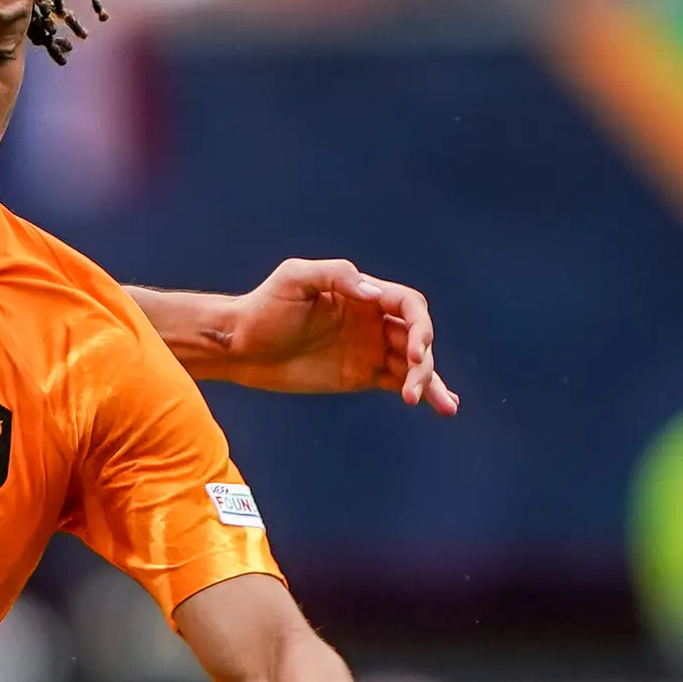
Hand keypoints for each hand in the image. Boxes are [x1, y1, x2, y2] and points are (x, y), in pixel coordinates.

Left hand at [183, 259, 458, 411]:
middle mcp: (372, 319)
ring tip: (443, 406)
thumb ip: (336, 275)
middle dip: (423, 359)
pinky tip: (442, 406)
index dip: (419, 326)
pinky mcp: (361, 375)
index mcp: (363, 293)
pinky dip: (422, 392)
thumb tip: (375, 292)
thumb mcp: (295, 279)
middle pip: (417, 335)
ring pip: (413, 362)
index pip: (408, 304)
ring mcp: (369, 348)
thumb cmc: (264, 307)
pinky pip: (399, 381)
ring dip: (430, 381)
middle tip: (413, 383)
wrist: (240, 346)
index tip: (412, 352)